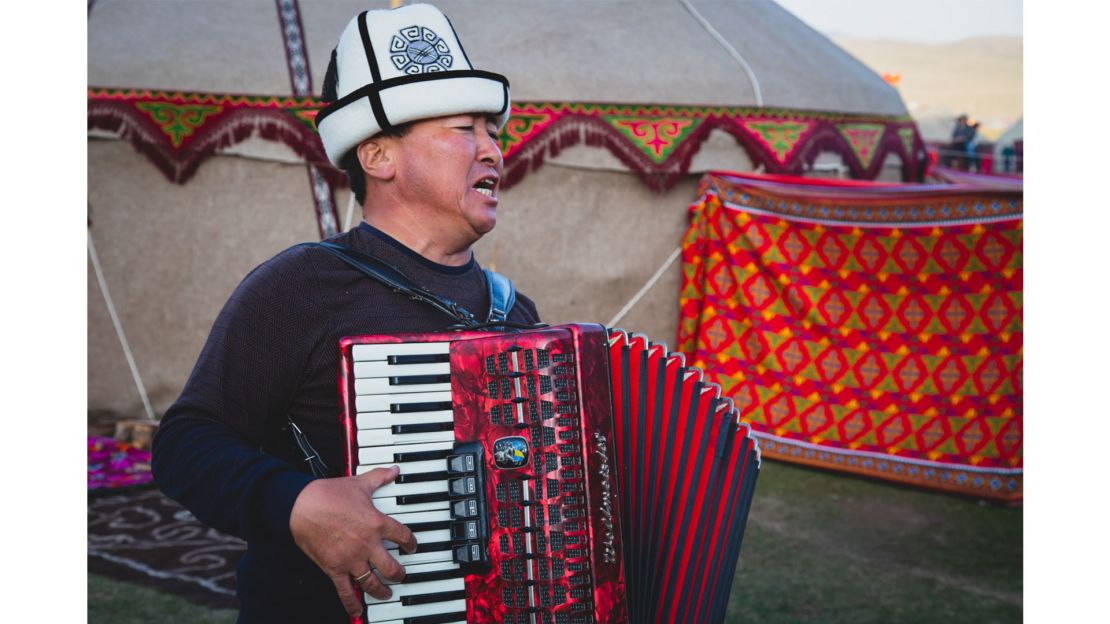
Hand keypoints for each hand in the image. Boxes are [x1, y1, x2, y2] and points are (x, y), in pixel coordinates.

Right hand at [289, 466, 417, 617]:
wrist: (302, 506)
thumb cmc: (329, 494)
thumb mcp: (358, 484)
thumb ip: (378, 478)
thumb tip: (393, 470)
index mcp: (376, 524)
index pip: (403, 536)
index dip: (411, 543)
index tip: (412, 546)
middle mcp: (367, 545)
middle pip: (391, 567)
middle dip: (399, 574)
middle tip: (401, 575)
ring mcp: (351, 559)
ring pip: (372, 582)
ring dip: (381, 590)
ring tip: (386, 593)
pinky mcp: (335, 568)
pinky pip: (345, 591)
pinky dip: (352, 603)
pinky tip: (357, 611)